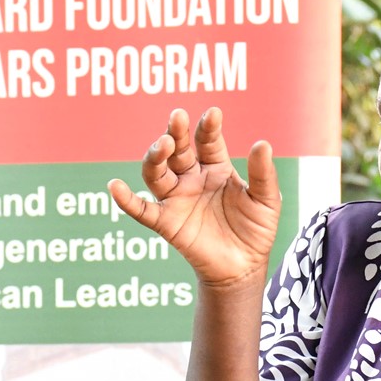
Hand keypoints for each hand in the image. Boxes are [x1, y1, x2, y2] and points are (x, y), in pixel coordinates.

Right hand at [108, 107, 280, 287]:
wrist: (245, 268)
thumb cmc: (256, 230)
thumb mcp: (266, 201)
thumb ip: (263, 175)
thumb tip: (262, 143)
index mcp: (215, 167)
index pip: (207, 141)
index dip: (208, 127)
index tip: (213, 113)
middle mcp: (192, 178)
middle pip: (177, 151)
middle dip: (176, 133)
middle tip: (177, 117)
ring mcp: (177, 199)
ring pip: (157, 173)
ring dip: (155, 157)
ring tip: (163, 145)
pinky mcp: (167, 223)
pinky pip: (142, 210)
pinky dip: (126, 200)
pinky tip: (114, 186)